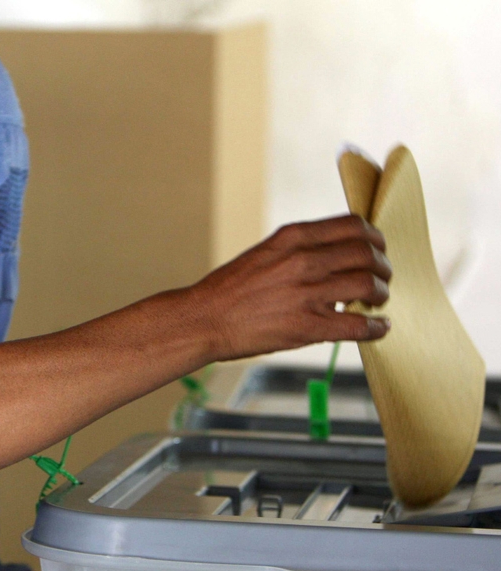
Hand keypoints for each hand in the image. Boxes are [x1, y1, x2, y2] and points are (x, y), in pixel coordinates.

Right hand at [191, 214, 391, 360]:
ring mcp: (305, 294)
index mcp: (292, 237)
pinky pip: (357, 326)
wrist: (203, 319)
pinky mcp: (306, 326)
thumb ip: (300, 251)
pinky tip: (377, 328)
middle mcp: (302, 260)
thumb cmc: (230, 289)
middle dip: (383, 266)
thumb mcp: (265, 254)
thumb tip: (336, 257)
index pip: (352, 226)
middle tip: (383, 278)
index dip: (374, 238)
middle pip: (366, 253)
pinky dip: (375, 328)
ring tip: (376, 302)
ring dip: (381, 294)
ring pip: (368, 286)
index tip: (377, 248)